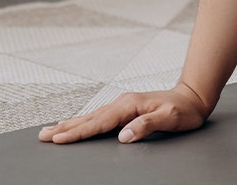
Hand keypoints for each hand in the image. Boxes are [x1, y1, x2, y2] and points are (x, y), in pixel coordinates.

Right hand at [37, 82, 208, 144]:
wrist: (193, 97)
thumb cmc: (183, 110)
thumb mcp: (169, 119)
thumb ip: (146, 126)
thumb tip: (123, 136)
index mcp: (129, 105)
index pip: (99, 122)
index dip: (78, 132)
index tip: (59, 138)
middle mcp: (123, 103)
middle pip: (90, 118)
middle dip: (66, 127)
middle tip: (43, 134)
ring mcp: (124, 105)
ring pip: (93, 117)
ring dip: (72, 124)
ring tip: (52, 130)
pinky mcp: (127, 109)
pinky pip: (101, 117)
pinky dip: (85, 122)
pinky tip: (78, 125)